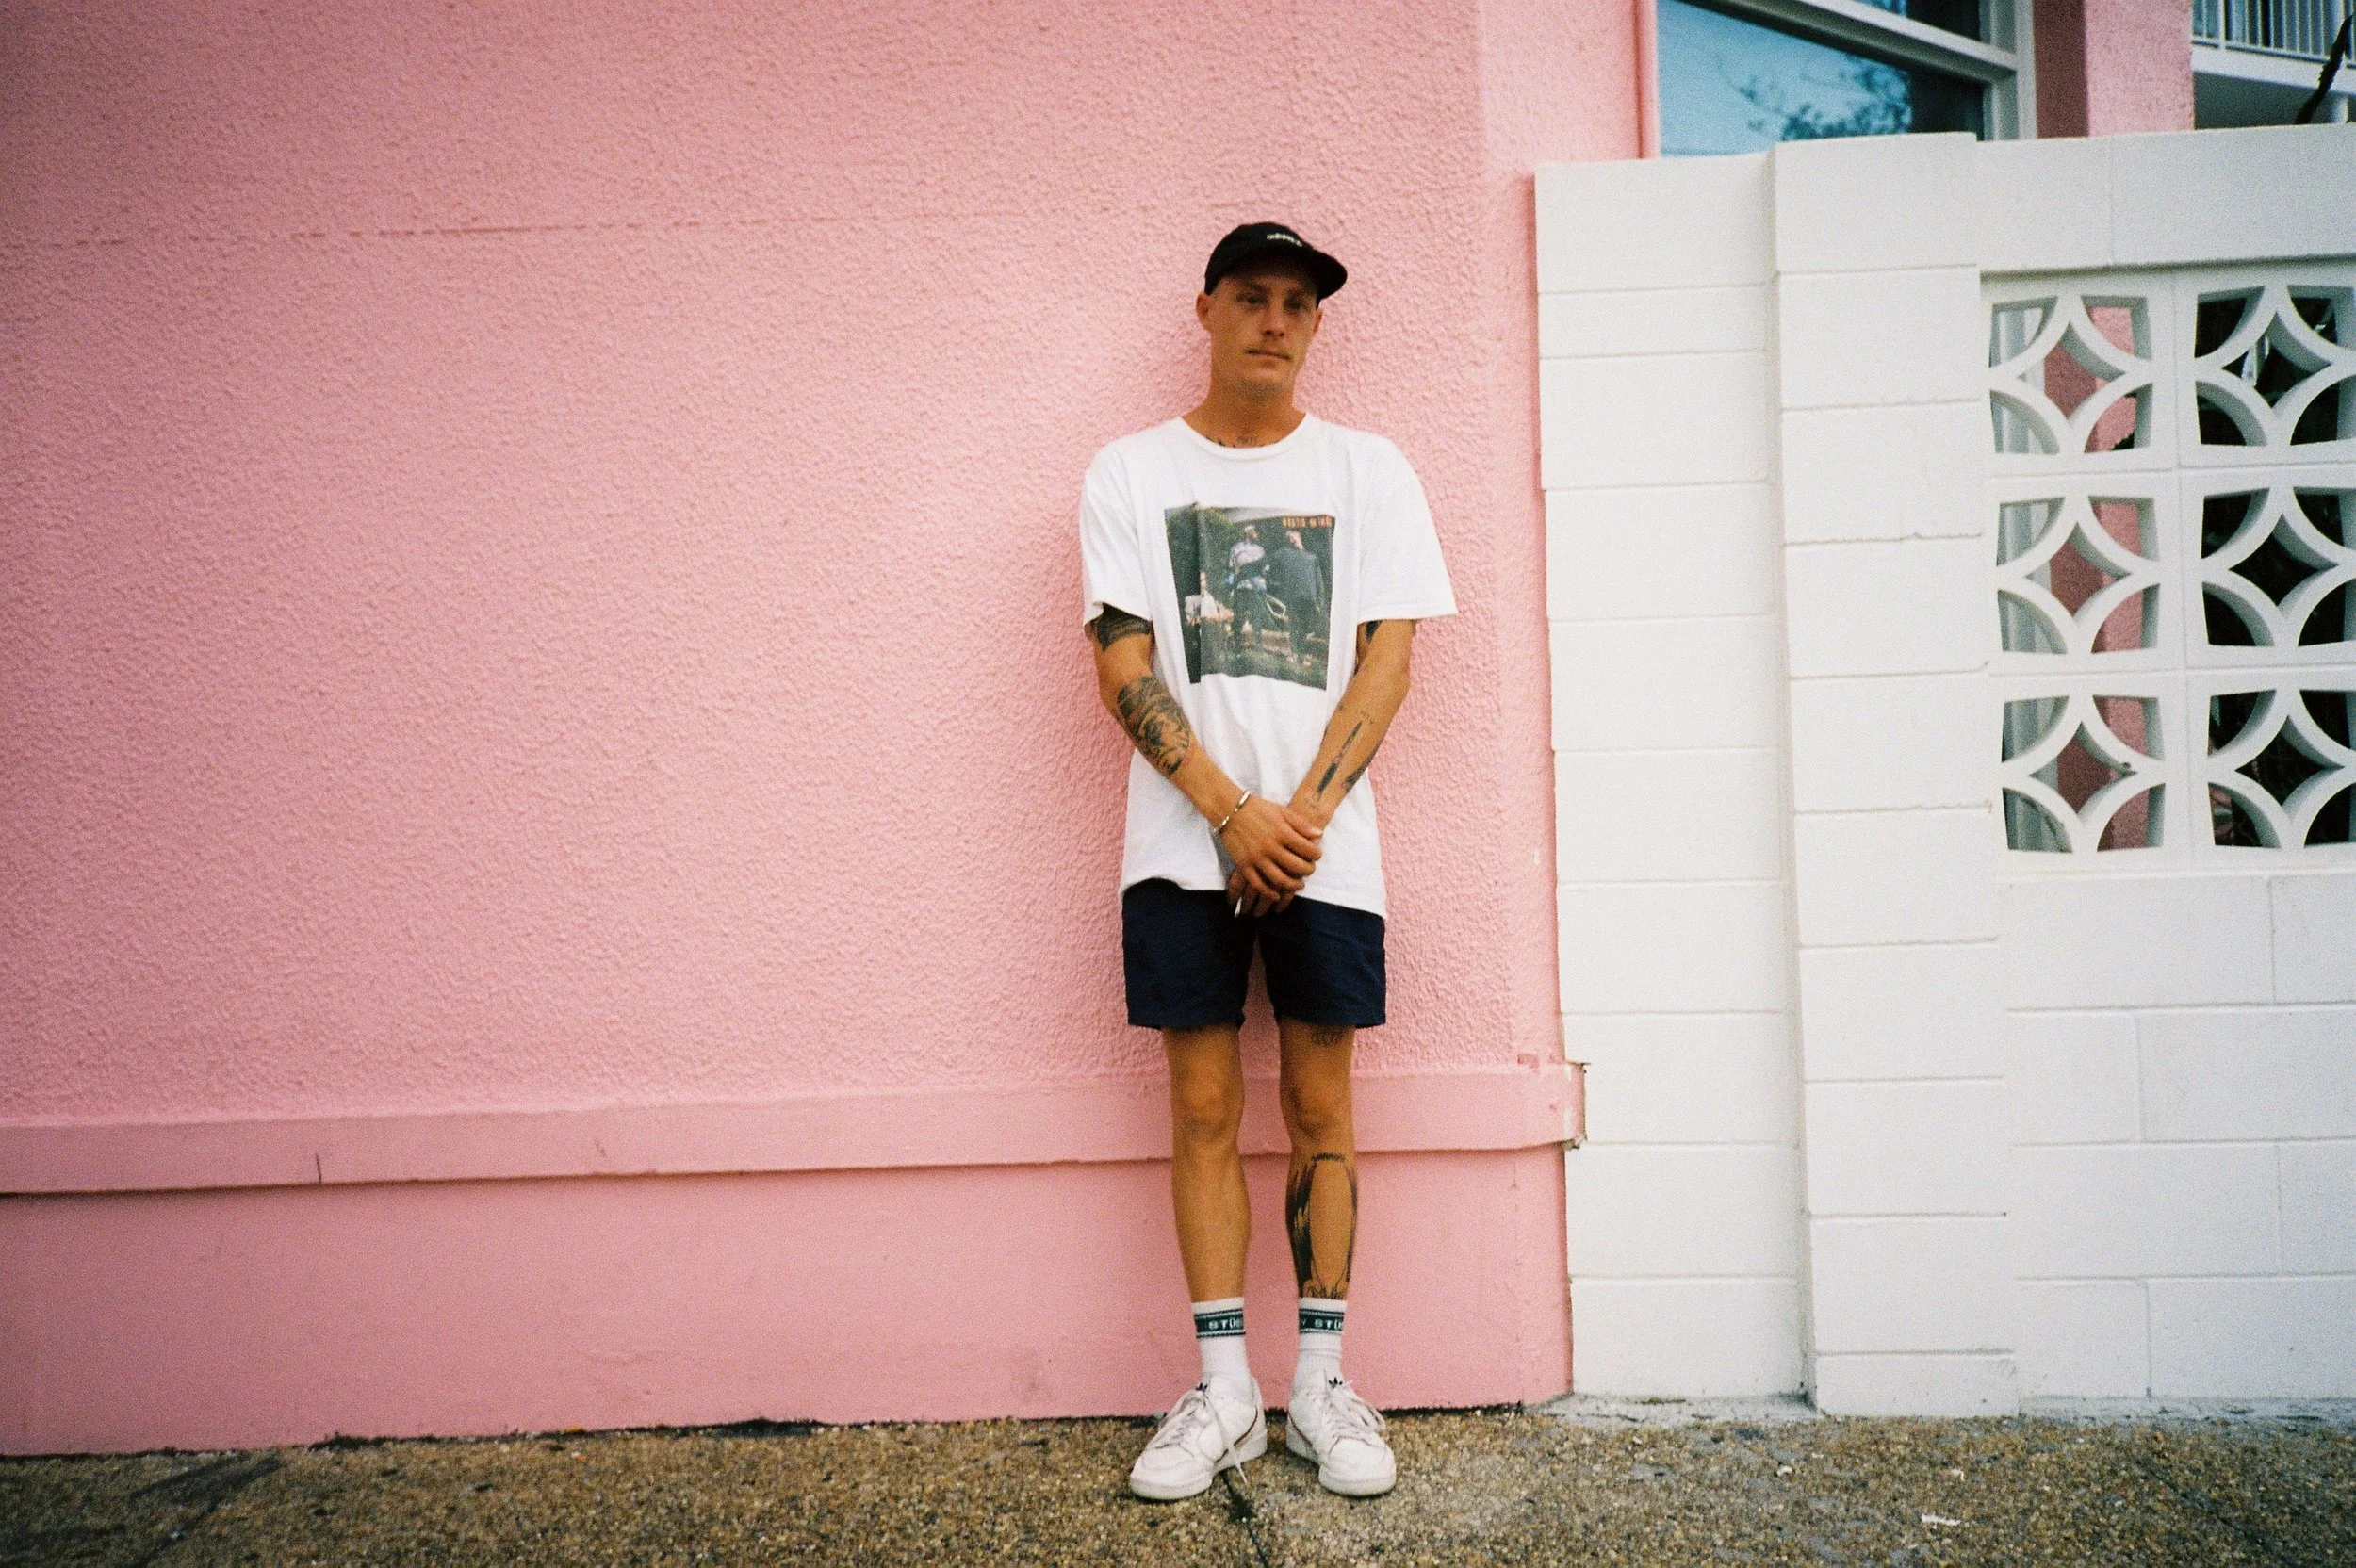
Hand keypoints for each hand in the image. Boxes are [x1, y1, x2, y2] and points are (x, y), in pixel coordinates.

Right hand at [1217, 796, 1321, 914]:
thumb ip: (1301, 824)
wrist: (1228, 809)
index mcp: (1282, 832)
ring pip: (1280, 880)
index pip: (1308, 850)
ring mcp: (1256, 858)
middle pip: (1297, 867)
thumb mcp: (1282, 811)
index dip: (1317, 854)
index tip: (1317, 855)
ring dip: (1293, 885)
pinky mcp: (1243, 865)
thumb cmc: (1257, 808)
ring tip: (1299, 884)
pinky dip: (1269, 893)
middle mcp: (1270, 847)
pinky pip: (1258, 884)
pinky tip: (1276, 894)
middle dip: (1308, 871)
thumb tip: (1320, 835)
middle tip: (1310, 869)